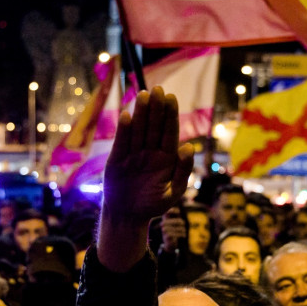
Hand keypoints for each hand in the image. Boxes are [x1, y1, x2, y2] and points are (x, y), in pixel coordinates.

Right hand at [98, 87, 193, 271]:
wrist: (129, 216)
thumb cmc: (154, 204)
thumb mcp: (174, 192)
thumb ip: (183, 170)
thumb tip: (189, 146)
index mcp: (167, 157)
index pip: (169, 132)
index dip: (170, 115)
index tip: (171, 98)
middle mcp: (150, 151)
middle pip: (154, 126)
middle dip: (156, 108)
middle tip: (157, 89)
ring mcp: (133, 154)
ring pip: (138, 129)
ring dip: (140, 113)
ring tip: (143, 95)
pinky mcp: (117, 159)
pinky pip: (122, 142)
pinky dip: (124, 129)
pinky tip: (126, 115)